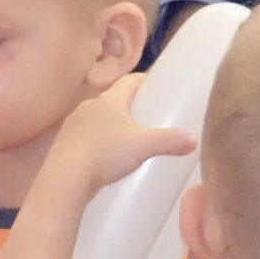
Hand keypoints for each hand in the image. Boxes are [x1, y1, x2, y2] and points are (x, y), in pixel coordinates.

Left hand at [52, 76, 195, 190]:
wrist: (66, 177)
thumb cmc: (107, 153)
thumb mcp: (144, 146)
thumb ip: (170, 141)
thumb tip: (193, 140)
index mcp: (109, 100)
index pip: (129, 81)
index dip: (144, 81)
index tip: (156, 86)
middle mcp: (89, 106)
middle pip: (113, 99)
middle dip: (129, 105)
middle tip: (146, 116)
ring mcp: (74, 124)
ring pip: (98, 118)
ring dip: (111, 124)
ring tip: (127, 138)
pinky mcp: (65, 143)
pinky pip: (86, 136)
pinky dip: (98, 141)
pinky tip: (106, 156)